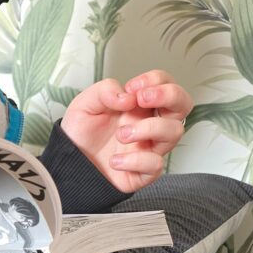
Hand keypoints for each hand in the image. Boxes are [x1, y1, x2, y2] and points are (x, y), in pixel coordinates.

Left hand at [60, 70, 192, 192]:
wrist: (69, 162)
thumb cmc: (82, 133)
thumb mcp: (85, 103)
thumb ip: (104, 91)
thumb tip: (128, 97)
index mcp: (139, 105)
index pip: (166, 84)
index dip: (156, 80)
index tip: (133, 87)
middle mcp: (150, 124)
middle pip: (183, 104)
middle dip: (169, 95)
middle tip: (142, 99)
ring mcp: (150, 147)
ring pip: (175, 132)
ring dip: (148, 128)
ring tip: (121, 134)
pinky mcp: (144, 172)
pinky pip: (156, 165)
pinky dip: (134, 161)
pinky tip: (115, 160)